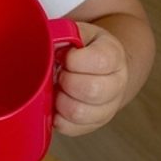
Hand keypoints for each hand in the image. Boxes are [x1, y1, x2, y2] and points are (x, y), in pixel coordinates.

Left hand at [54, 22, 127, 136]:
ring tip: (57, 88)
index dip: (74, 60)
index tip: (64, 56)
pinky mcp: (92, 125)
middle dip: (66, 81)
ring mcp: (106, 108)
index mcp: (114, 56)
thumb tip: (43, 42)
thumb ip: (64, 33)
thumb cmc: (85, 50)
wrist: (103, 69)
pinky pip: (69, 127)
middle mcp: (116, 84)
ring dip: (60, 100)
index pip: (100, 61)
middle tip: (60, 73)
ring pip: (79, 113)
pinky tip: (56, 103)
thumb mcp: (79, 33)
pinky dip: (56, 116)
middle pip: (91, 90)